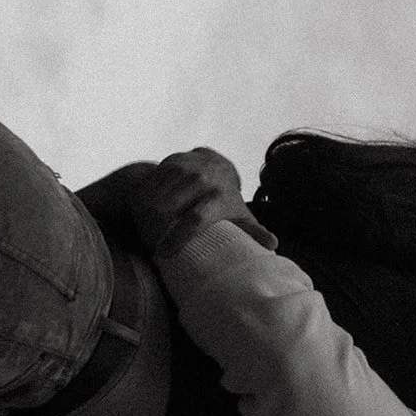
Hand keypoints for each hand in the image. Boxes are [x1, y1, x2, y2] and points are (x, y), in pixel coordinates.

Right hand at [129, 148, 279, 257]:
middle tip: (149, 245)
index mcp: (220, 197)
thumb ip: (253, 231)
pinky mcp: (170, 161)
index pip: (195, 219)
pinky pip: (149, 186)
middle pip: (168, 210)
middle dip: (154, 230)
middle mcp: (203, 180)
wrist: (216, 165)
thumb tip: (273, 244)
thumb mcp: (240, 216)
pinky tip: (143, 215)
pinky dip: (142, 203)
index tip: (163, 254)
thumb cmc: (226, 201)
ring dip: (144, 218)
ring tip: (145, 234)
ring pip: (154, 199)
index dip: (178, 237)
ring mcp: (185, 168)